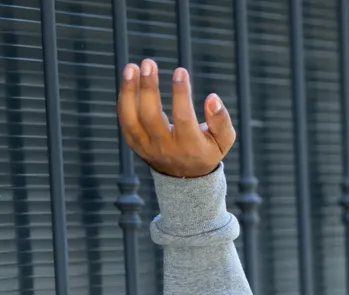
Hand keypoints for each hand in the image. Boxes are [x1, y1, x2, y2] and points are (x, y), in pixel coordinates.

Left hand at [117, 59, 235, 177]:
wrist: (185, 178)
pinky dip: (124, 98)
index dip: (181, 93)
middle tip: (149, 63)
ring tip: (132, 67)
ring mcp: (147, 147)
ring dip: (129, 90)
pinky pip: (125, 119)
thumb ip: (221, 120)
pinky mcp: (135, 143)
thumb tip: (212, 98)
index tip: (181, 71)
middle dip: (149, 87)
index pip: (183, 117)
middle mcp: (165, 148)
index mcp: (190, 147)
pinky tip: (129, 78)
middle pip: (151, 116)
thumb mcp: (223, 140)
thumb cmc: (206, 150)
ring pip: (131, 117)